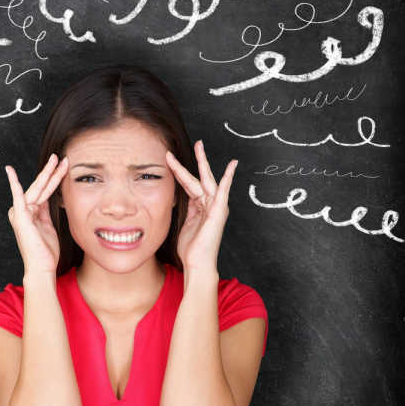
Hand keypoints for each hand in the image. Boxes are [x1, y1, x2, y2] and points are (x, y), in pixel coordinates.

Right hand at [4, 154, 68, 275]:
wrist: (41, 266)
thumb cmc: (46, 251)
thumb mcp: (48, 226)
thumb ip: (46, 212)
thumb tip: (48, 199)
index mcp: (33, 211)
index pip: (45, 190)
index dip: (55, 178)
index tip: (63, 166)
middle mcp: (25, 209)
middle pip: (41, 186)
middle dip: (52, 171)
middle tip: (60, 157)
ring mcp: (21, 212)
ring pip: (37, 188)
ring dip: (48, 173)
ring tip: (56, 159)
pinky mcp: (20, 216)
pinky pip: (18, 196)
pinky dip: (14, 183)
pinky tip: (10, 171)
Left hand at [165, 140, 237, 273]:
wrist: (198, 263)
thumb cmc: (191, 249)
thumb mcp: (185, 224)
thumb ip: (187, 210)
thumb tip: (181, 200)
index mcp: (200, 207)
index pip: (189, 183)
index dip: (180, 170)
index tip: (172, 159)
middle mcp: (209, 204)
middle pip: (200, 177)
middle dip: (197, 159)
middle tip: (197, 142)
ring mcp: (215, 207)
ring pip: (207, 179)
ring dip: (202, 162)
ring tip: (200, 145)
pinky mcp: (219, 212)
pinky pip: (223, 191)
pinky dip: (228, 178)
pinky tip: (232, 166)